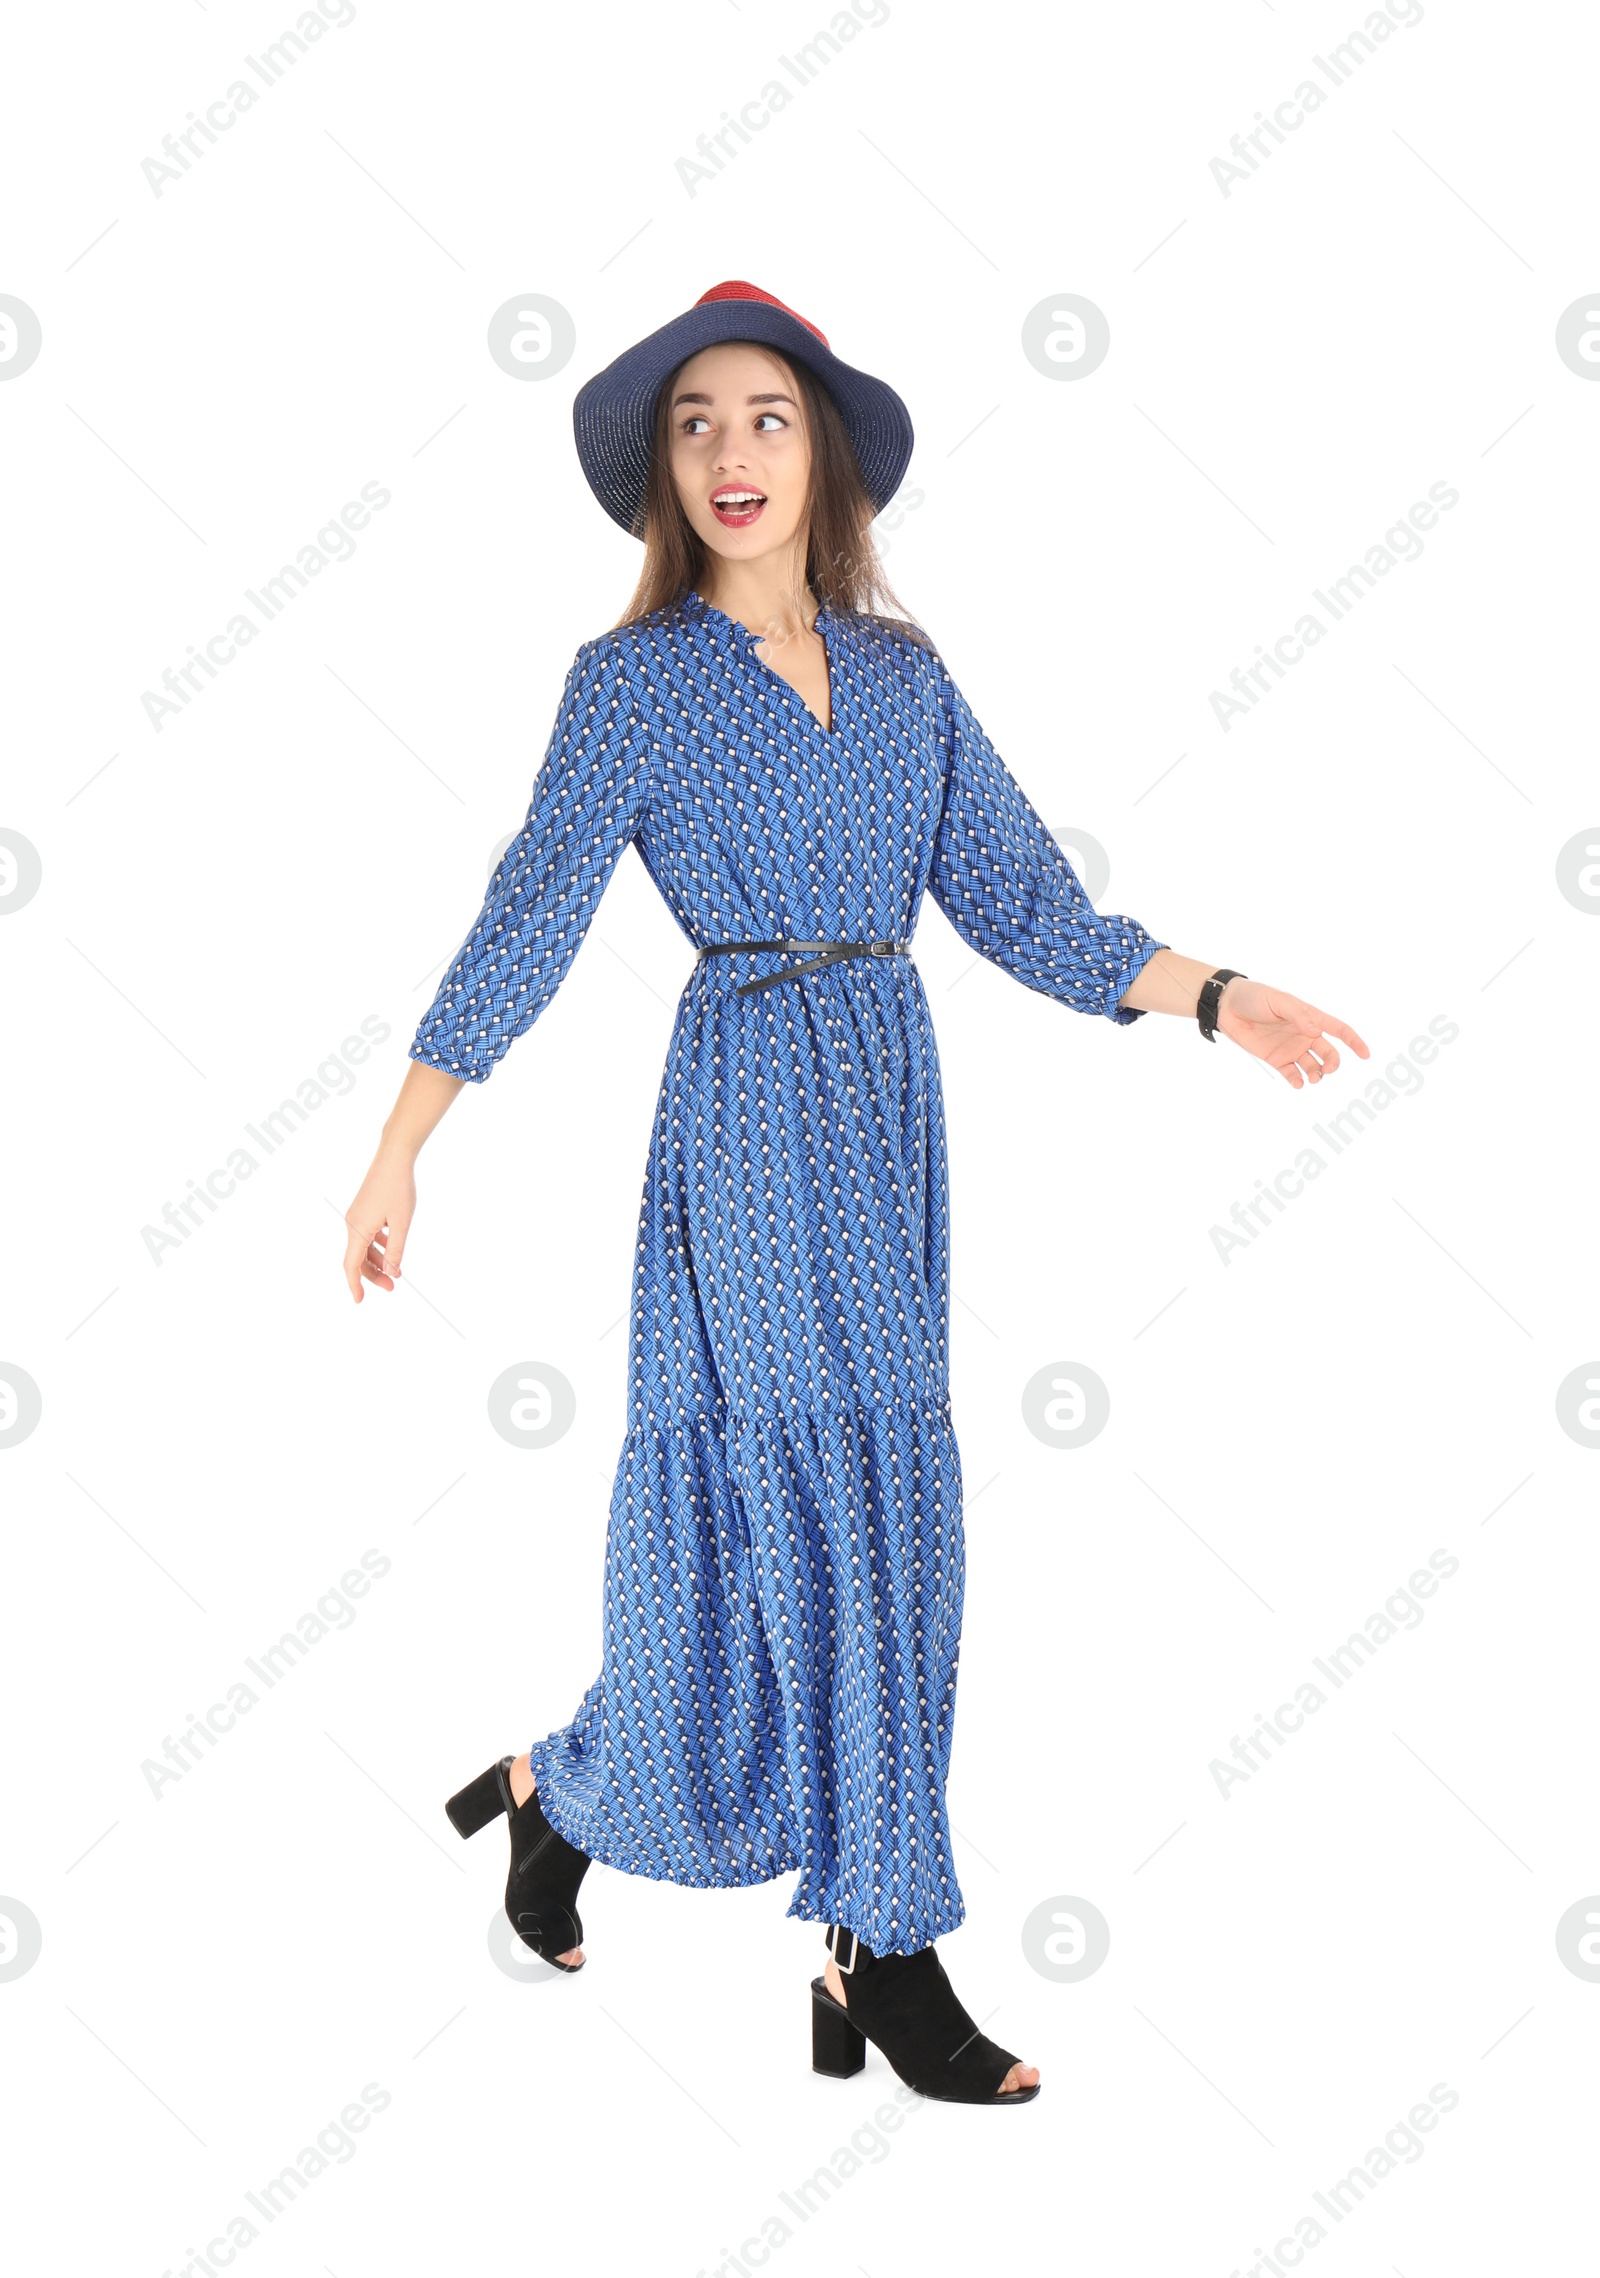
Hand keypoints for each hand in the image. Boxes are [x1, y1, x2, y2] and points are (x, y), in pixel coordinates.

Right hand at [342, 1144, 416, 1300]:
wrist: (394, 1157)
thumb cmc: (398, 1188)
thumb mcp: (402, 1223)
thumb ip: (396, 1249)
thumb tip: (392, 1271)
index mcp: (358, 1230)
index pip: (351, 1265)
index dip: (355, 1285)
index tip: (359, 1301)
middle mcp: (352, 1224)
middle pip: (357, 1259)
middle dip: (373, 1275)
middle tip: (393, 1287)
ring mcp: (356, 1216)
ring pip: (363, 1247)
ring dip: (377, 1261)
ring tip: (396, 1270)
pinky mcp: (363, 1209)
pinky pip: (366, 1234)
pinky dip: (378, 1245)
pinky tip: (392, 1246)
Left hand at [1215, 978, 1368, 1089]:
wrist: (1228, 1007)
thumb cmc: (1255, 997)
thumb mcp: (1278, 1001)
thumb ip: (1298, 1015)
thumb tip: (1315, 1032)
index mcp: (1310, 1017)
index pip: (1338, 1029)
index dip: (1354, 1041)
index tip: (1365, 1055)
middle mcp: (1304, 1034)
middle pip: (1328, 1053)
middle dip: (1333, 1063)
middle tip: (1327, 1070)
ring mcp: (1291, 1048)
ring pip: (1313, 1066)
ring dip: (1317, 1074)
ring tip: (1314, 1078)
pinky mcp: (1276, 1059)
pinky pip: (1292, 1074)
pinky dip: (1298, 1081)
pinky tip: (1298, 1084)